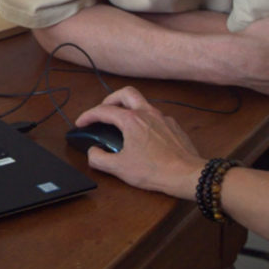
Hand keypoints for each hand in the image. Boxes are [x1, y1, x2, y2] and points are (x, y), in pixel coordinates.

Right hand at [74, 87, 204, 199]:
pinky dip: (144, 120)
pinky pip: (155, 115)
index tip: (81, 123)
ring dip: (128, 108)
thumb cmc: (154, 170)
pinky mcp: (173, 126)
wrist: (187, 175)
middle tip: (103, 112)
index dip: (88, 116)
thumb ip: (99, 159)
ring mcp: (162, 117)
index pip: (103, 110)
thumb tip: (92, 152)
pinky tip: (144, 136)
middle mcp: (147, 113)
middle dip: (110, 99)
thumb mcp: (119, 168)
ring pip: (142, 103)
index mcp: (131, 120)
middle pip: (125, 93)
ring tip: (122, 123)